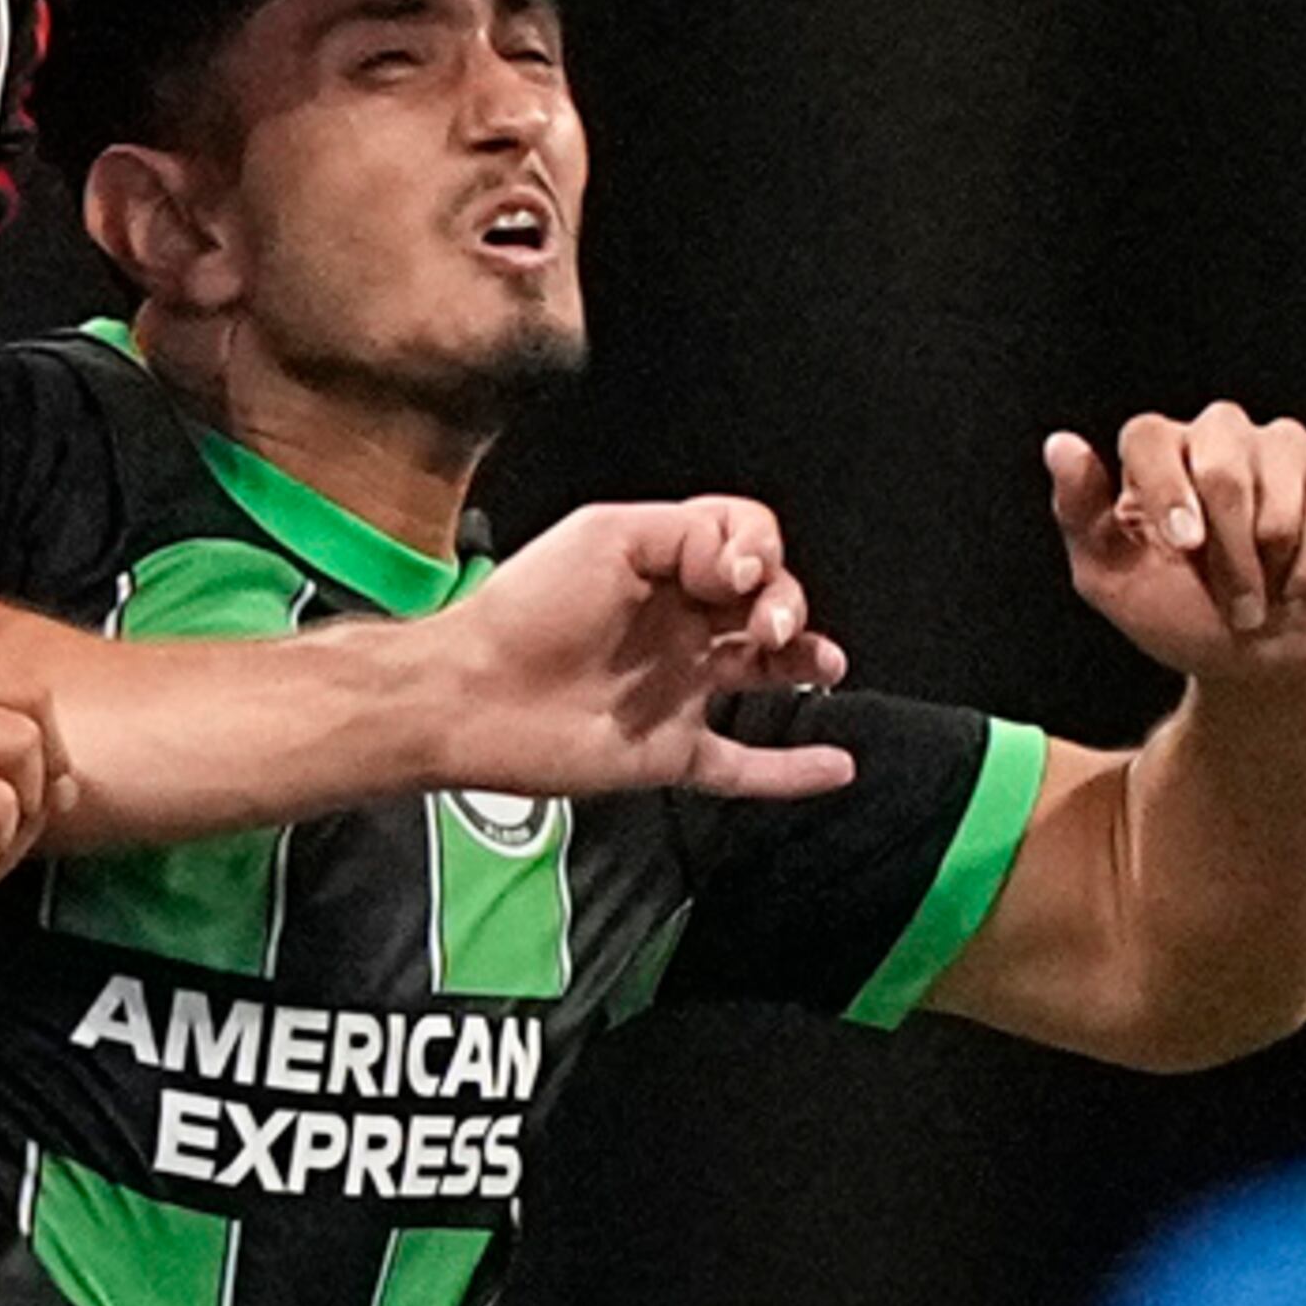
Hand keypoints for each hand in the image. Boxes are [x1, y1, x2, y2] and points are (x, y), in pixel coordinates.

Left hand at [422, 497, 854, 800]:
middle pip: (766, 603)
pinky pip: (743, 768)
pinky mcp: (668, 751)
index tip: (739, 570)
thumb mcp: (604, 535)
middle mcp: (677, 625)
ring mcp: (677, 689)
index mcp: (662, 568)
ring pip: (765, 675)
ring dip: (805, 661)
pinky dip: (792, 772)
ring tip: (823, 662)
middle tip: (768, 622)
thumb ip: (686, 534)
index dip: (759, 550)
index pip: (744, 544)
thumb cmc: (523, 611)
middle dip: (786, 603)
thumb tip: (747, 567)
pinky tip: (835, 765)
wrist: (469, 695)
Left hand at [1045, 405, 1305, 687]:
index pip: (1149, 436)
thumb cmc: (1180, 613)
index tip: (1185, 547)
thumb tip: (1060, 444)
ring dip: (1272, 566)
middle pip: (1221, 467)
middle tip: (1234, 604)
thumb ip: (1081, 513)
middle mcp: (1218, 434)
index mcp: (1158, 453)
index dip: (1167, 490)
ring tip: (1266, 594)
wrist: (1258, 660)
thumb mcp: (1113, 578)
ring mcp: (1282, 446)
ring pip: (1280, 491)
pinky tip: (1303, 589)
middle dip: (1228, 553)